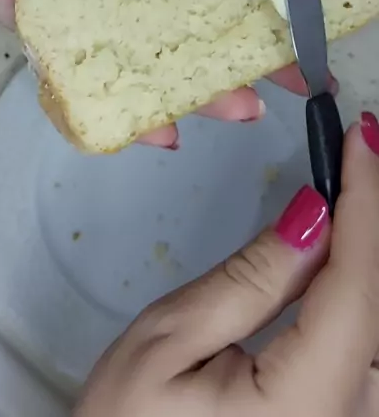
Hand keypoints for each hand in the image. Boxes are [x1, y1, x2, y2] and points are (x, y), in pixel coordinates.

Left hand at [0, 0, 335, 145]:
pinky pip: (107, 72)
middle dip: (251, 44)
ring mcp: (106, 2)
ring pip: (166, 48)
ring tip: (242, 109)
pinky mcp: (66, 34)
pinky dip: (132, 105)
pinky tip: (163, 132)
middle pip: (206, 8)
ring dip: (205, 85)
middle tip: (294, 73)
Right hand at [75, 114, 378, 416]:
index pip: (358, 285)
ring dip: (368, 252)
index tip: (362, 137)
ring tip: (355, 188)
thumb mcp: (168, 342)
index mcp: (309, 406)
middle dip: (372, 220)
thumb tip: (314, 216)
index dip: (365, 202)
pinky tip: (348, 250)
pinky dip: (364, 289)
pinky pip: (373, 348)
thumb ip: (250, 279)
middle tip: (359, 153)